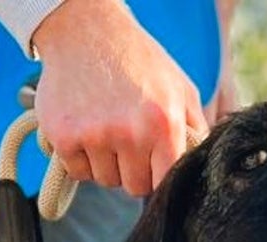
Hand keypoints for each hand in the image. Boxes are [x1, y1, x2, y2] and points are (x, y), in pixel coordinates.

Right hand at [32, 0, 208, 195]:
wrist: (86, 30)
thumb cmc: (138, 60)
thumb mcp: (179, 87)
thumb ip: (196, 128)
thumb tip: (202, 165)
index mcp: (164, 123)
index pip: (163, 181)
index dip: (157, 174)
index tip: (152, 161)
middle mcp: (131, 132)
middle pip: (134, 187)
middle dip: (131, 169)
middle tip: (125, 136)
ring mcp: (96, 136)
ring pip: (105, 180)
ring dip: (105, 162)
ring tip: (105, 126)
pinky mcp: (65, 137)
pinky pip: (78, 171)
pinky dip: (80, 157)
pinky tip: (85, 127)